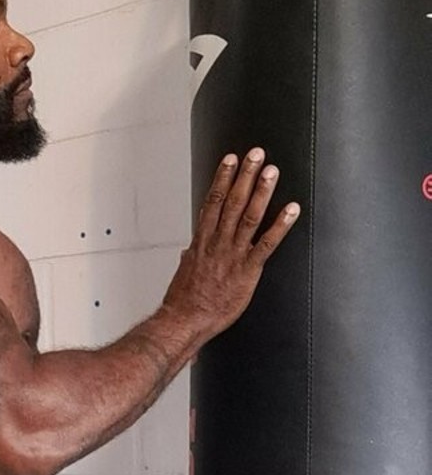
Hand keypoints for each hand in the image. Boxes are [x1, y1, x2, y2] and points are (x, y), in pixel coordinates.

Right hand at [163, 148, 299, 339]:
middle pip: (231, 201)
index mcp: (202, 241)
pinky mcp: (247, 270)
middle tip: (256, 154)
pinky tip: (292, 209)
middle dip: (245, 175)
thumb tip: (189, 251)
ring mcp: (232, 255)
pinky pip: (267, 243)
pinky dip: (281, 225)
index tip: (230, 160)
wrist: (185, 320)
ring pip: (248, 216)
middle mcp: (217, 242)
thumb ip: (190, 257)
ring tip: (271, 171)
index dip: (223, 178)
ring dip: (261, 191)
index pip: (212, 202)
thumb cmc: (183, 301)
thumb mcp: (184, 273)